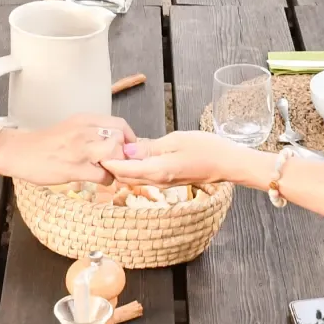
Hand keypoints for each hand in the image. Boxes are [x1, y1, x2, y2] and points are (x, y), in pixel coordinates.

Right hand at [0, 114, 136, 184]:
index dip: (129, 138)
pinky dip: (107, 180)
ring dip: (117, 166)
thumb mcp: (71, 128)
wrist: (19, 152)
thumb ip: (91, 132)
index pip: (119, 124)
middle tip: (119, 162)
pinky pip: (103, 176)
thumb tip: (115, 142)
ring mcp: (80, 150)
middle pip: (120, 139)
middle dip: (124, 153)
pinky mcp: (74, 169)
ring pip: (114, 155)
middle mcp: (84, 131)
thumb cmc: (45, 143)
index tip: (129, 148)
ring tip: (110, 171)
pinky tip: (101, 180)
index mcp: (85, 120)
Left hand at [102, 130, 270, 188]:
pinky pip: (144, 175)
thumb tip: (126, 151)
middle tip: (100, 147)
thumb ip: (149, 147)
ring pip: (133, 178)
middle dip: (110, 165)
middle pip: (124, 177)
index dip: (107, 162)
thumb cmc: (206, 148)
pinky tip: (132, 154)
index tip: (96, 150)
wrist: (227, 163)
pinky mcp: (167, 179)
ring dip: (121, 167)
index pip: (123, 170)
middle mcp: (157, 181)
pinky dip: (133, 168)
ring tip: (112, 149)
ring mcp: (162, 182)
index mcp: (157, 171)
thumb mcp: (175, 141)